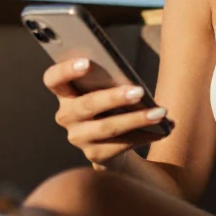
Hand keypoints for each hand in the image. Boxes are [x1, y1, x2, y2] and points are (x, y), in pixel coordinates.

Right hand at [45, 58, 166, 167]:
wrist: (110, 141)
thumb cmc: (110, 104)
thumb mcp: (106, 89)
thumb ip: (110, 81)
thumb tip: (131, 81)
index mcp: (65, 92)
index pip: (53, 79)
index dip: (66, 70)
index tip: (87, 61)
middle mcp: (66, 116)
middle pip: (87, 104)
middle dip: (115, 97)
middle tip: (139, 92)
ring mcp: (78, 137)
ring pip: (107, 127)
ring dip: (137, 119)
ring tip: (160, 113)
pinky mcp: (94, 154)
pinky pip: (121, 144)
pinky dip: (144, 136)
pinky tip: (161, 131)